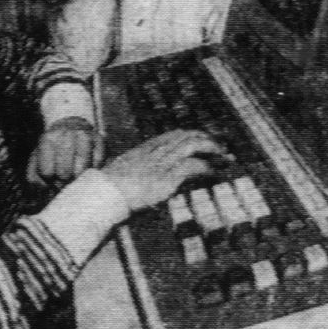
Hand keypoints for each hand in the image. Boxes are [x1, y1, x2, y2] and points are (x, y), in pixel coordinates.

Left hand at [27, 116, 103, 187]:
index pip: (47, 172)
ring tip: (75, 174)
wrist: (72, 126)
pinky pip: (97, 165)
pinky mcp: (100, 139)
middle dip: (63, 181)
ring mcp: (85, 135)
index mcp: (48, 138)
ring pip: (81, 171)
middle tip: (64, 178)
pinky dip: (92, 170)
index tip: (52, 176)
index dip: (49, 179)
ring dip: (77, 177)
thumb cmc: (53, 148)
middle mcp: (67, 134)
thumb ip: (34, 176)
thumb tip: (44, 187)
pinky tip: (87, 166)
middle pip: (64, 173)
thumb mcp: (37, 158)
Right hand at [103, 129, 225, 210]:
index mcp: (146, 148)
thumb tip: (146, 176)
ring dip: (210, 148)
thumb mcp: (125, 172)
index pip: (173, 134)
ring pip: (192, 145)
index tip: (202, 139)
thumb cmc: (110, 187)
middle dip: (205, 138)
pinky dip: (205, 167)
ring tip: (222, 156)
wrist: (105, 193)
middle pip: (186, 135)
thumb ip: (138, 170)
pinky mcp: (167, 176)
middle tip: (219, 146)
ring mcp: (162, 162)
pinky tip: (212, 172)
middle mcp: (156, 151)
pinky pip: (192, 166)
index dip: (190, 135)